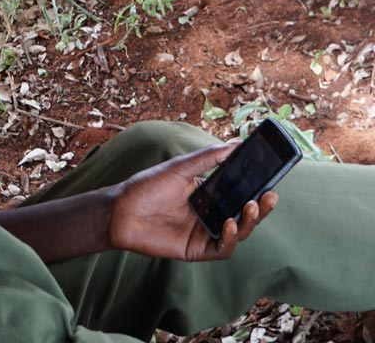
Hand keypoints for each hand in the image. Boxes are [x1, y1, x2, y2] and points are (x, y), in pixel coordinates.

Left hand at [107, 145, 278, 261]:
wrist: (121, 210)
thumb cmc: (147, 186)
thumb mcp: (180, 167)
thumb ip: (208, 157)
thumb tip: (237, 143)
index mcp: (208, 192)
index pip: (239, 190)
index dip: (256, 186)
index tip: (271, 177)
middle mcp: (210, 213)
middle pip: (243, 213)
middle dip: (260, 206)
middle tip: (270, 194)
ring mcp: (205, 232)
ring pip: (238, 232)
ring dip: (249, 221)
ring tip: (251, 206)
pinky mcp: (197, 249)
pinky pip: (222, 249)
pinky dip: (230, 238)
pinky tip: (228, 223)